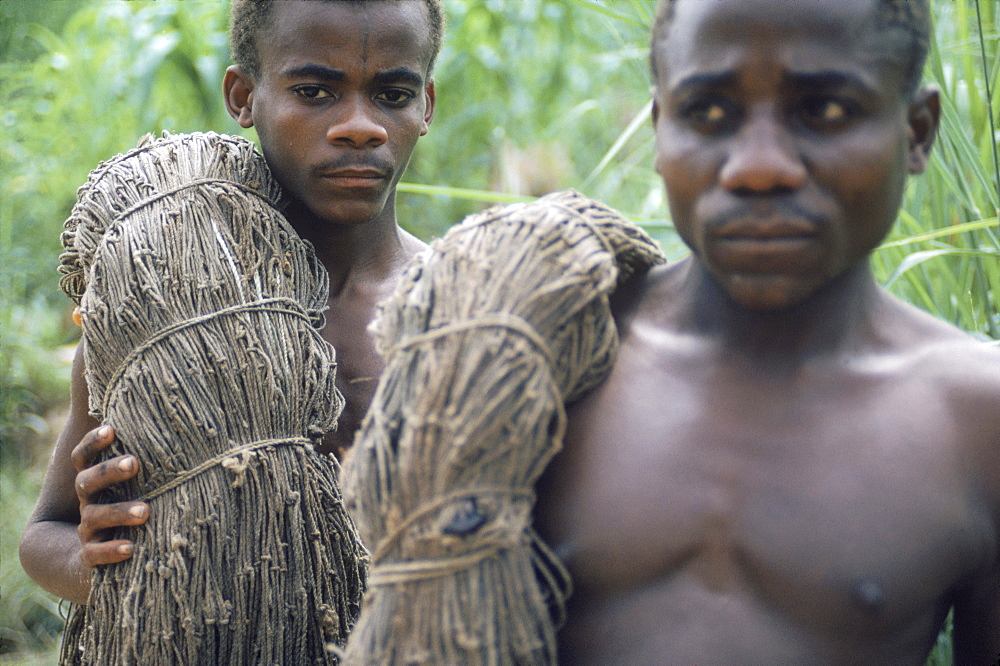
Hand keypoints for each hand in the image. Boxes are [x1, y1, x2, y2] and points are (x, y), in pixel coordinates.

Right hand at [72, 425, 147, 566]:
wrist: (98, 559)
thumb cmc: (129, 509)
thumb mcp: (135, 486)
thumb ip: (150, 465)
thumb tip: (183, 432)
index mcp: (96, 482)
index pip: (83, 457)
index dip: (92, 443)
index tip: (111, 429)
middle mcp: (88, 502)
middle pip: (86, 481)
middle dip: (109, 471)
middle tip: (134, 463)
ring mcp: (88, 530)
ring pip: (93, 516)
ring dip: (118, 512)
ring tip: (144, 511)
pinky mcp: (90, 556)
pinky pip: (94, 554)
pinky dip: (111, 550)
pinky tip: (131, 547)